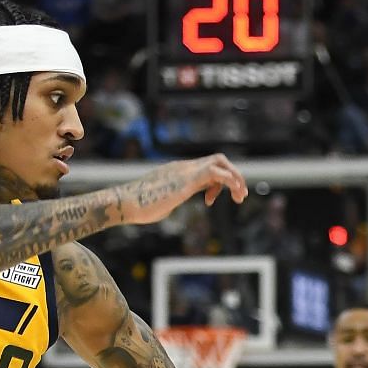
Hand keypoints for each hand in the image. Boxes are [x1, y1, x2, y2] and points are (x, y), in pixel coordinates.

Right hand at [114, 154, 247, 225]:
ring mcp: (185, 170)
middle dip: (233, 176)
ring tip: (241, 196)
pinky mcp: (187, 179)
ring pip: (220, 161)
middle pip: (217, 160)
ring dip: (235, 177)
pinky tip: (235, 193)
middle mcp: (184, 167)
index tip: (210, 201)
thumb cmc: (140, 208)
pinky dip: (229, 180)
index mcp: (179, 172)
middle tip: (240, 196)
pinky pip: (215, 172)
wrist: (126, 203)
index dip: (216, 184)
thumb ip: (170, 200)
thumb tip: (169, 206)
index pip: (207, 168)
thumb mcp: (162, 203)